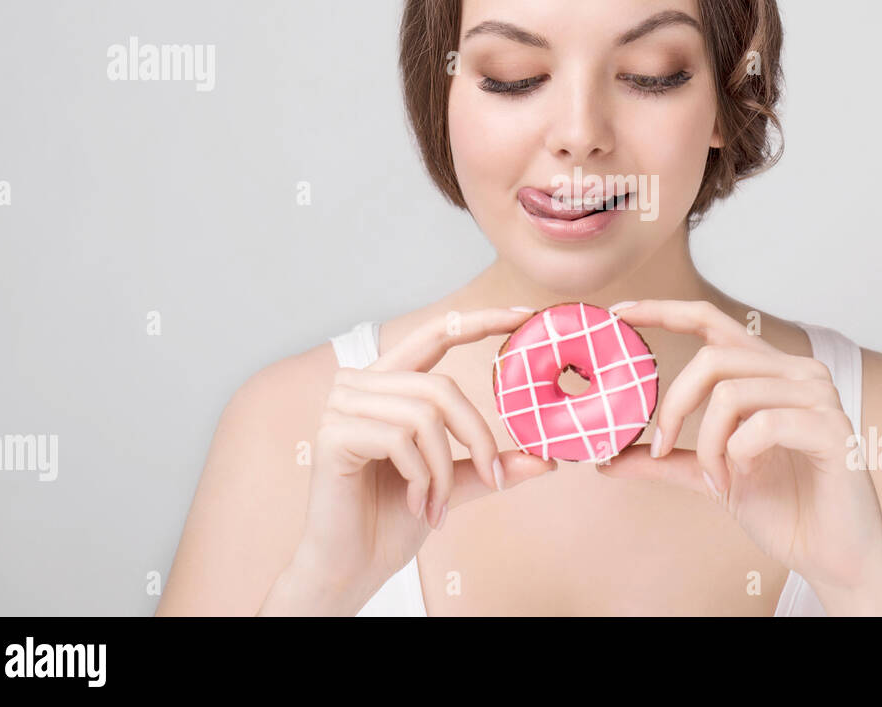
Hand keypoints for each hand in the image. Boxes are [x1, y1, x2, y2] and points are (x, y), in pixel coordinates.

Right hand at [279, 308, 557, 613]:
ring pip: (426, 416)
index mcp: (386, 384)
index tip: (523, 315)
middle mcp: (358, 384)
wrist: (351, 567)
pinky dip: (422, 478)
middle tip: (493, 479)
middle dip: (477, 436)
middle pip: (441, 387)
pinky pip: (402, 440)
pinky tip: (417, 504)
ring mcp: (341, 406)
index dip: (479, 321)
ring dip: (445, 470)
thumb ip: (488, 463)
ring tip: (438, 505)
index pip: (435, 335)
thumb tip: (546, 459)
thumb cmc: (393, 520)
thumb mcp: (451, 483)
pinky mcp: (334, 433)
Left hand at [596, 300, 881, 595]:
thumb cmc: (784, 509)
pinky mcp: (831, 427)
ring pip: (729, 393)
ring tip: (716, 479)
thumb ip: (666, 461)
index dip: (662, 310)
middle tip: (660, 449)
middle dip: (674, 407)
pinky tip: (745, 477)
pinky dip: (737, 456)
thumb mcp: (710, 477)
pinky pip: (760, 425)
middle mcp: (797, 371)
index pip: (711, 321)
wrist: (834, 557)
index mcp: (769, 371)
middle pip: (711, 358)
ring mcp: (817, 396)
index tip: (619, 315)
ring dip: (707, 446)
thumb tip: (606, 458)